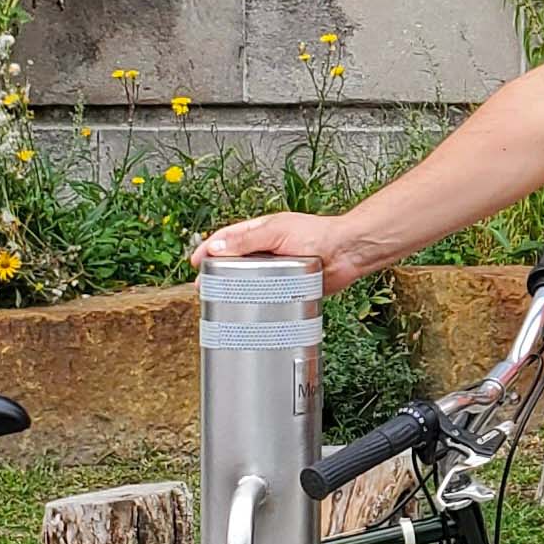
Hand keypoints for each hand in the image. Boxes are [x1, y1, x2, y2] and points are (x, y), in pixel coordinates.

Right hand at [190, 211, 369, 294]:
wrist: (348, 253)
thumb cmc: (319, 235)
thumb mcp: (277, 232)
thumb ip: (247, 240)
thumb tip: (216, 248)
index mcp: (262, 233)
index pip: (228, 239)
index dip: (209, 249)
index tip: (196, 261)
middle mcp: (268, 251)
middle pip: (235, 262)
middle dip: (217, 274)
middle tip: (203, 287)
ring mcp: (279, 269)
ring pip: (251, 281)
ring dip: (235, 290)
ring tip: (219, 301)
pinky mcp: (290, 287)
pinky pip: (269, 295)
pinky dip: (258, 302)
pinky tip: (248, 311)